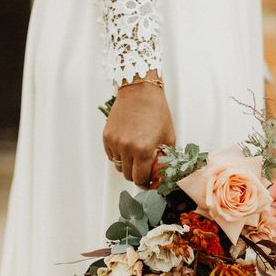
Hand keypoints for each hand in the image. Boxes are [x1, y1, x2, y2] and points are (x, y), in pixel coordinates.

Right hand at [103, 72, 175, 187]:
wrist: (140, 92)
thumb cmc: (156, 111)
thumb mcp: (168, 136)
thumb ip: (165, 156)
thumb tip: (164, 171)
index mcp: (143, 150)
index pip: (140, 179)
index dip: (145, 184)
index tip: (148, 183)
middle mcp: (126, 148)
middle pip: (127, 175)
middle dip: (136, 176)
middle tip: (143, 170)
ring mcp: (114, 142)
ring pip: (118, 166)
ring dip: (127, 165)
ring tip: (136, 155)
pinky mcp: (107, 136)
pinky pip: (111, 154)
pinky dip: (118, 155)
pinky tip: (127, 147)